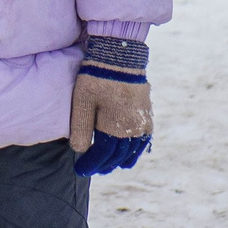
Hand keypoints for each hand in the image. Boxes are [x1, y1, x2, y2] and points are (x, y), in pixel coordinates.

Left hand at [69, 39, 153, 175]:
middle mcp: (133, 129)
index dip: (91, 163)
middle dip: (105, 164)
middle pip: (119, 155)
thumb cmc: (97, 78)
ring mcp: (143, 122)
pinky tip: (132, 152)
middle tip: (94, 169)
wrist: (121, 57)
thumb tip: (80, 151)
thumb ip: (81, 127)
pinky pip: (144, 139)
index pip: (103, 154)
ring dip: (122, 160)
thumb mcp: (83, 102)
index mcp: (116, 128)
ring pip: (134, 149)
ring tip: (114, 166)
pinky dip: (137, 149)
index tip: (80, 170)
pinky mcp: (147, 113)